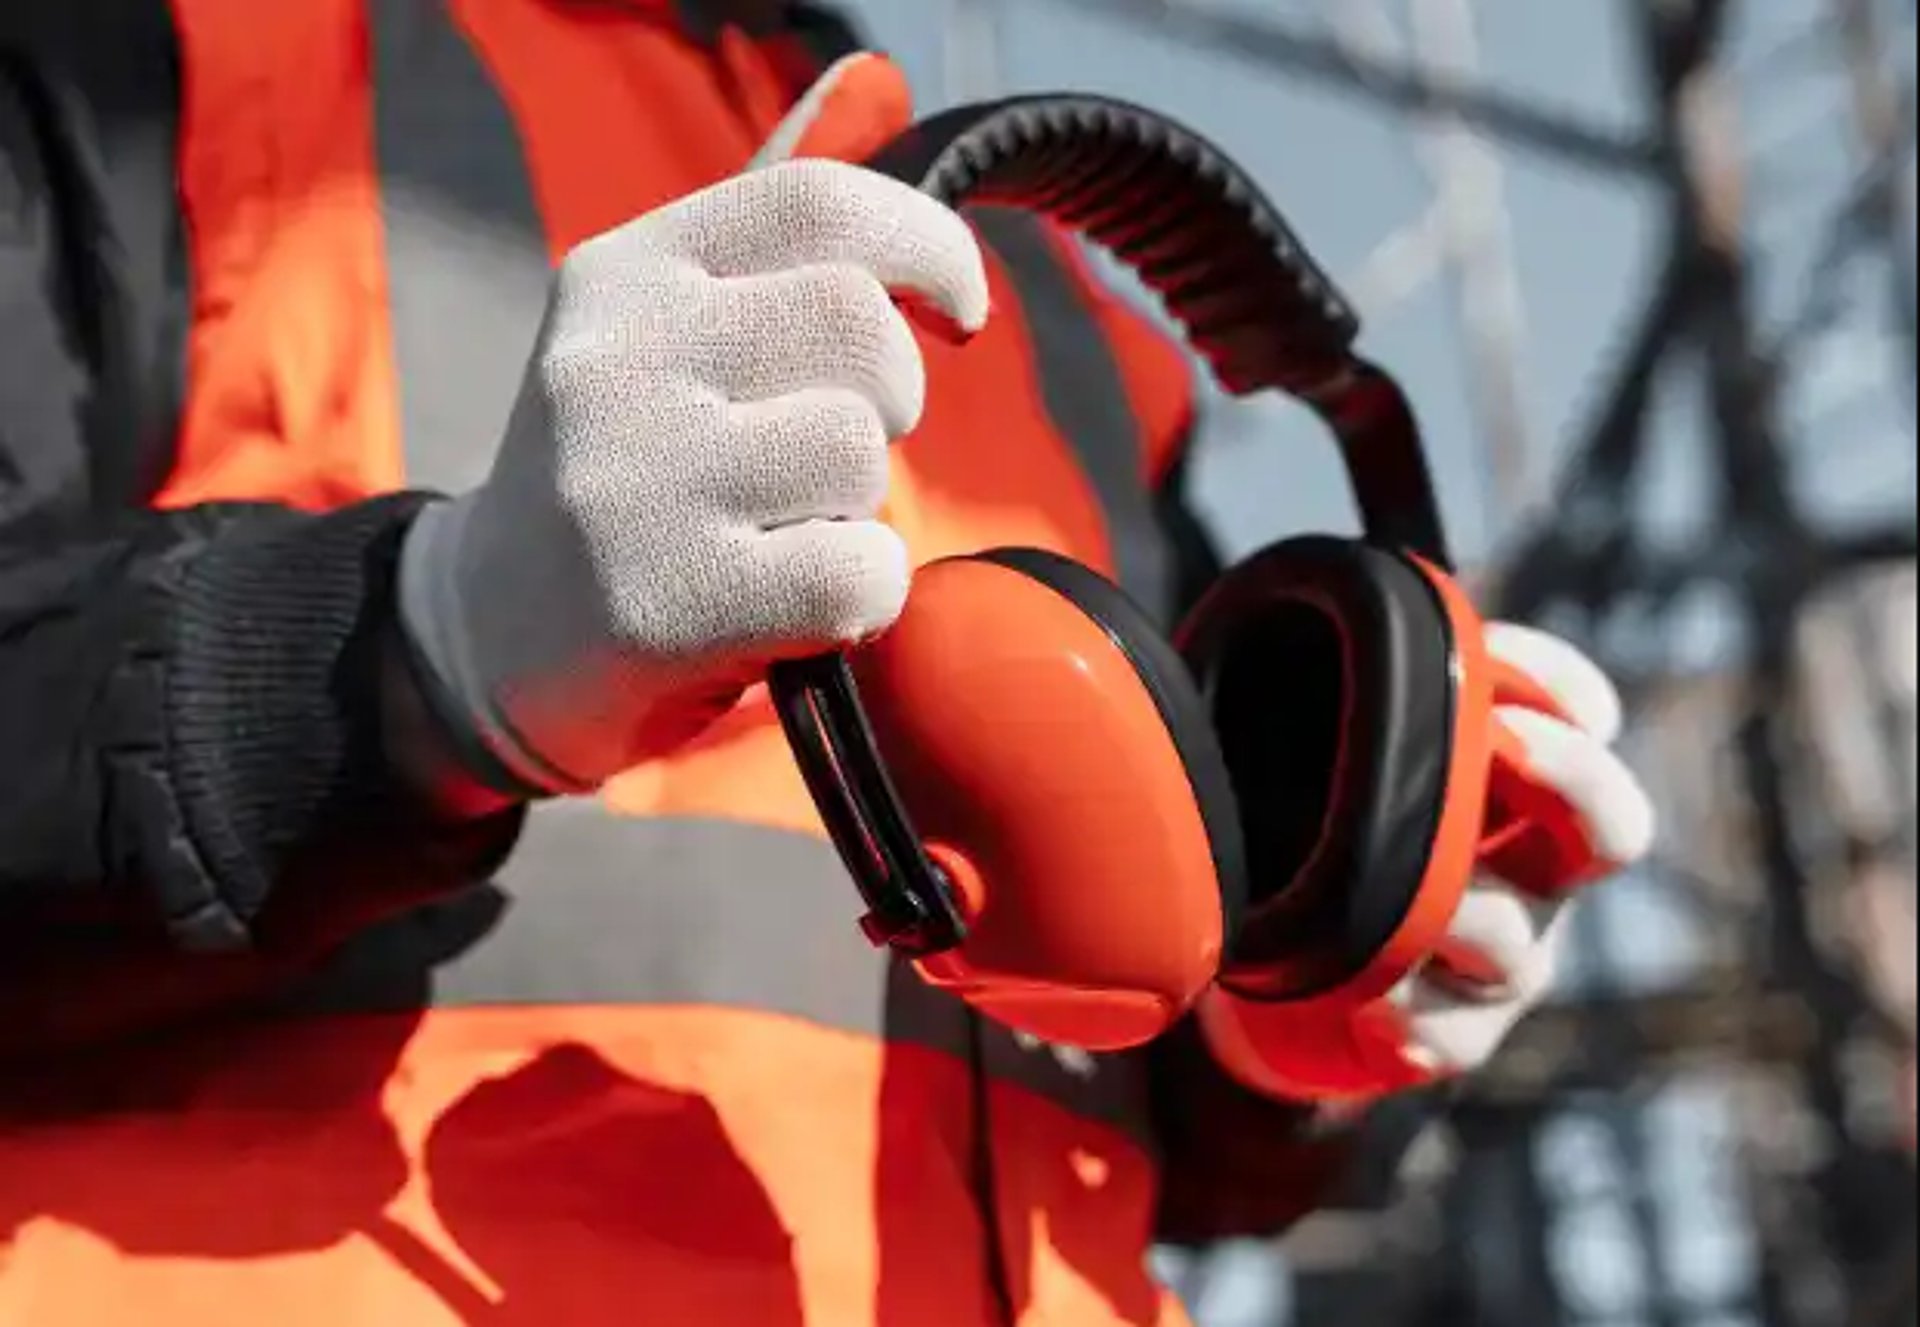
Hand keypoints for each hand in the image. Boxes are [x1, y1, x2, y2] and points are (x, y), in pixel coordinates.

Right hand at [395, 59, 988, 795]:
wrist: (486, 638)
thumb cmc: (624, 473)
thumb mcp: (668, 325)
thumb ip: (772, 221)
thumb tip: (878, 82)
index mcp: (626, 272)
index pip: (822, 203)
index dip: (929, 249)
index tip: (955, 312)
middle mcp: (617, 358)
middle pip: (863, 330)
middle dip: (889, 400)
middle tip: (830, 457)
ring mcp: (633, 480)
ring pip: (860, 454)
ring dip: (858, 508)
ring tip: (780, 531)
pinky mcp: (665, 601)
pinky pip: (857, 573)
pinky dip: (859, 600)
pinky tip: (786, 605)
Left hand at [1199, 624, 1656, 1103]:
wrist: (1265, 969)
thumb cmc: (1298, 827)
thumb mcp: (1304, 744)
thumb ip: (1329, 690)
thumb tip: (1307, 621)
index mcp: (1511, 779)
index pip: (1579, 711)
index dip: (1555, 682)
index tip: (1489, 653)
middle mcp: (1533, 866)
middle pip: (1612, 825)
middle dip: (1572, 777)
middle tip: (1502, 746)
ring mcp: (1509, 954)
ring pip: (1512, 933)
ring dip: (1445, 910)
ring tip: (1370, 902)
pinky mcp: (1462, 1033)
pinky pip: (1458, 1034)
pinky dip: (1415, 1021)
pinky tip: (1371, 1010)